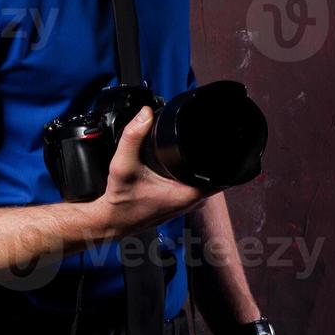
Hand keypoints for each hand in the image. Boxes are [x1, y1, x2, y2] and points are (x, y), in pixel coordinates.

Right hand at [93, 106, 217, 234]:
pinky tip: (177, 163)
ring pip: (205, 176)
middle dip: (206, 151)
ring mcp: (189, 203)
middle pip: (215, 169)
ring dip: (198, 161)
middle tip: (192, 136)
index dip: (219, 149)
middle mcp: (194, 201)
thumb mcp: (123, 166)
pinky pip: (195, 182)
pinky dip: (189, 171)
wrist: (113, 221)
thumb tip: (145, 113)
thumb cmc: (121, 201)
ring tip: (184, 148)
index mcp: (189, 194)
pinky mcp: (182, 202)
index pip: (221, 169)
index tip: (211, 135)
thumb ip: (132, 137)